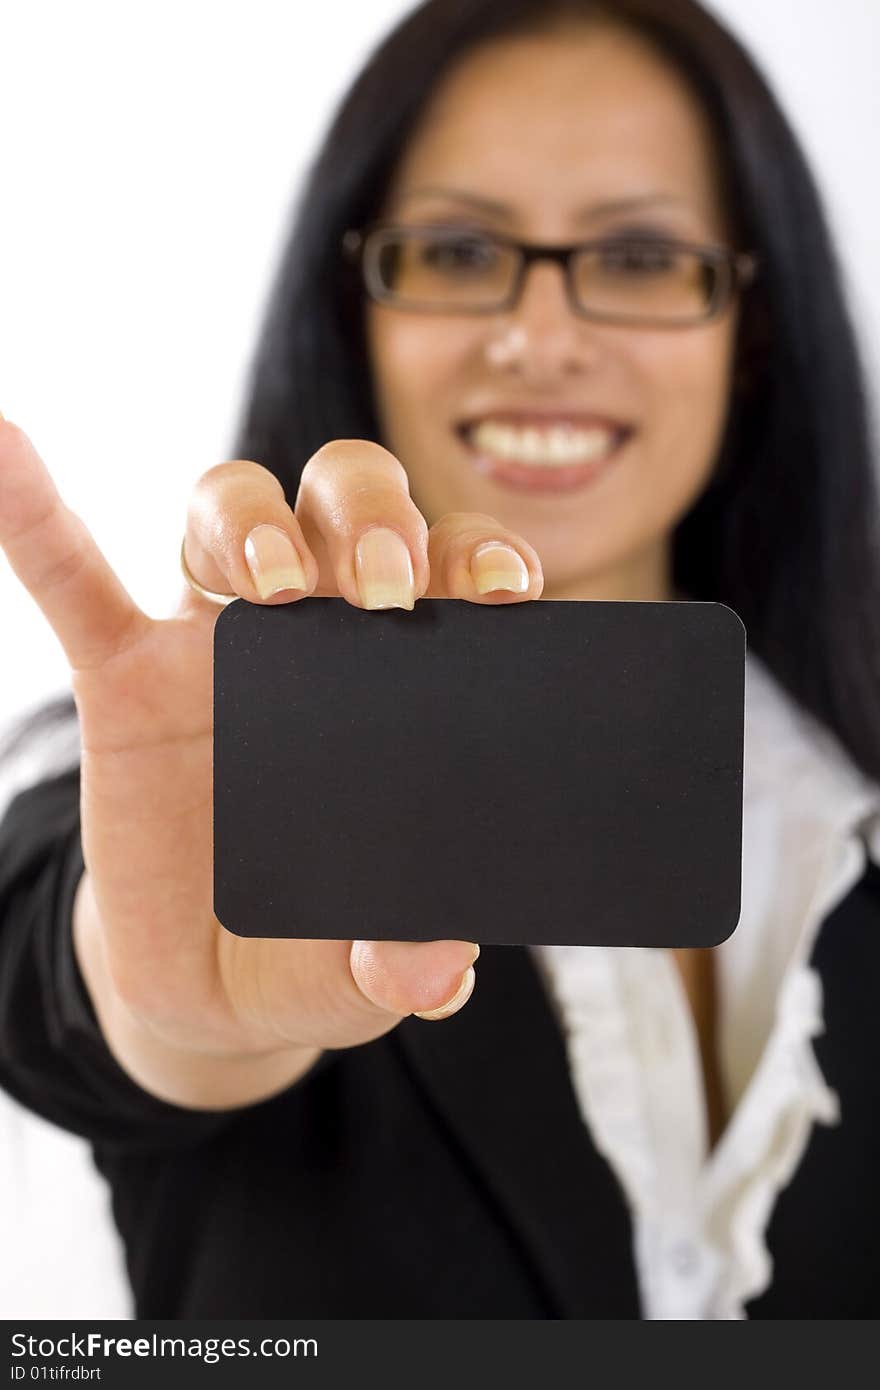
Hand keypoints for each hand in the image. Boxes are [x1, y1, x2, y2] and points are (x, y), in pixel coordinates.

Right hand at [0, 424, 542, 1106]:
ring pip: (230, 504)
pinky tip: (4, 448)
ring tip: (268, 579)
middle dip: (372, 519)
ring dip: (248, 517)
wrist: (208, 980)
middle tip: (385, 590)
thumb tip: (436, 972)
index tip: (505, 590)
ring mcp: (214, 642)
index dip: (480, 555)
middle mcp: (317, 631)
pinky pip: (74, 579)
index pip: (453, 572)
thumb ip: (400, 961)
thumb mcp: (362, 967)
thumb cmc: (316, 944)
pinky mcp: (123, 675)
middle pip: (347, 502)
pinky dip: (35, 518)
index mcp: (404, 676)